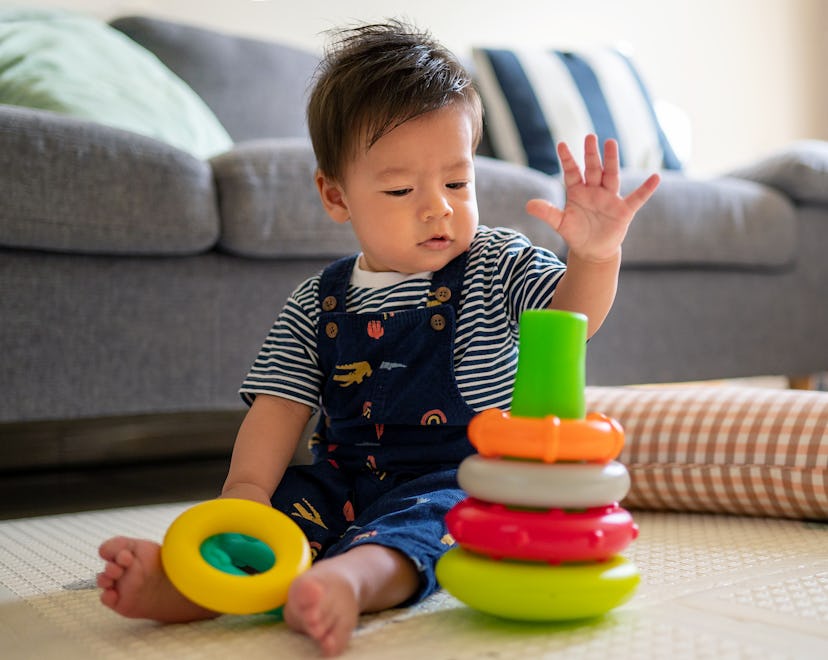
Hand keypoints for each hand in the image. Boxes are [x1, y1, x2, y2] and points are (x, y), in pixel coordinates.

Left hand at [526, 135, 659, 262]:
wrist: (592, 250)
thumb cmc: (576, 233)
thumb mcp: (560, 224)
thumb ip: (547, 213)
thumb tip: (528, 205)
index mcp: (577, 192)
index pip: (571, 172)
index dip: (567, 159)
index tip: (561, 144)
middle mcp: (594, 191)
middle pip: (593, 169)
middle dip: (591, 154)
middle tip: (589, 136)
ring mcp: (610, 199)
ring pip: (611, 176)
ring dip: (611, 161)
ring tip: (611, 143)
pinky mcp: (623, 211)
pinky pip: (637, 198)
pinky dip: (646, 189)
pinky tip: (655, 177)